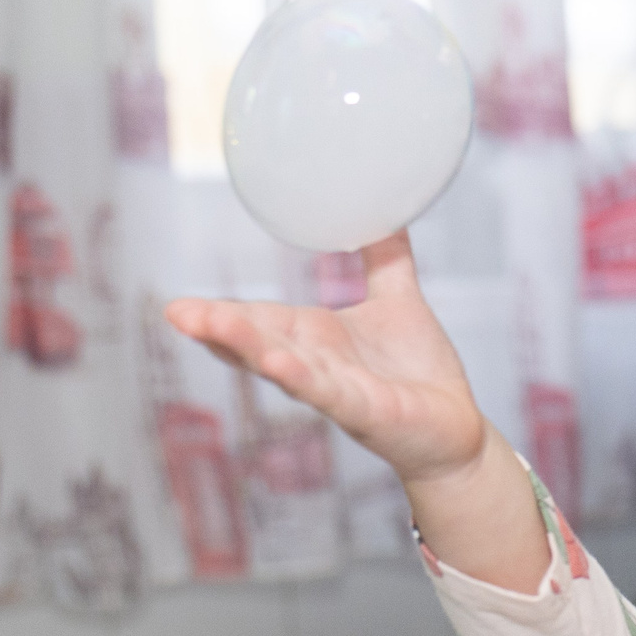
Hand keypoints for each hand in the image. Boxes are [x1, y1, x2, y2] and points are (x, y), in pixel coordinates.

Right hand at [165, 232, 486, 486]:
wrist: (458, 428)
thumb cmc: (420, 372)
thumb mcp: (399, 301)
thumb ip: (386, 257)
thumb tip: (384, 206)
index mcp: (315, 337)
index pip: (257, 322)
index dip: (219, 314)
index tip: (176, 306)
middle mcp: (316, 365)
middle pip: (257, 345)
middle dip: (218, 330)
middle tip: (177, 312)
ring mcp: (338, 391)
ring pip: (284, 368)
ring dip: (248, 349)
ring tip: (211, 329)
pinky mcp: (366, 412)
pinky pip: (330, 393)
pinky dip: (303, 379)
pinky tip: (278, 364)